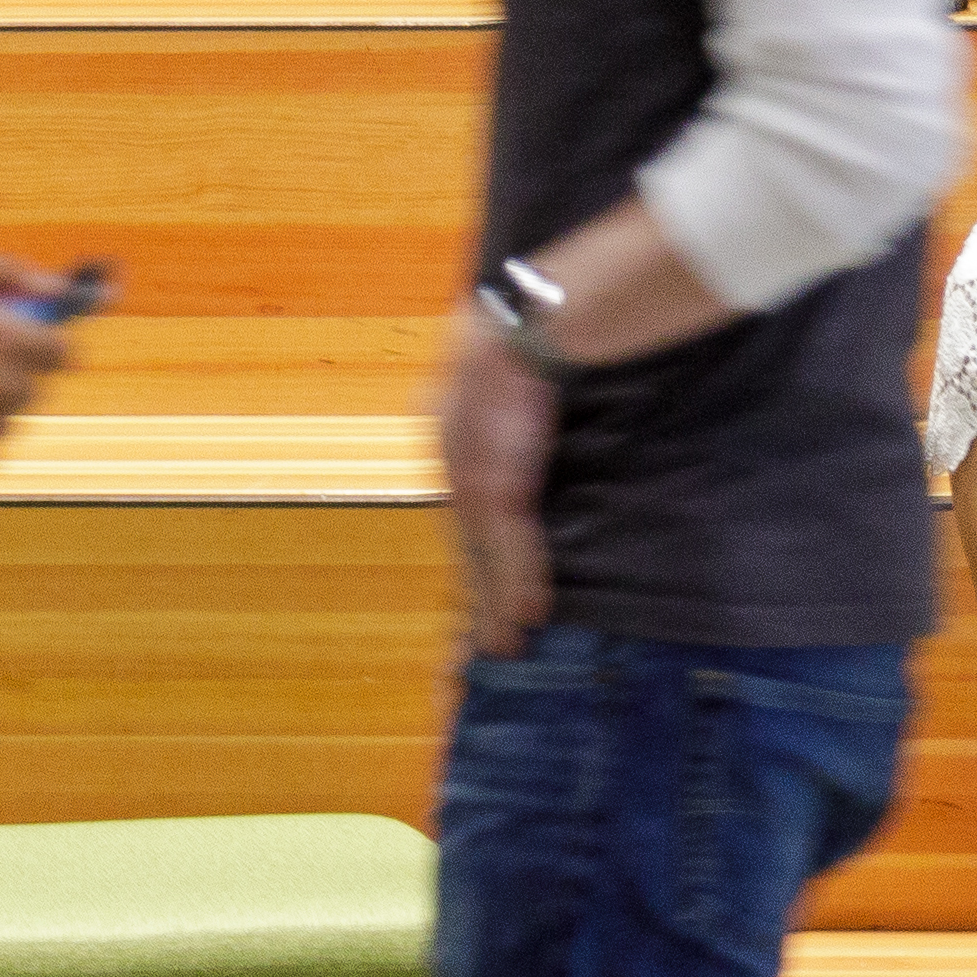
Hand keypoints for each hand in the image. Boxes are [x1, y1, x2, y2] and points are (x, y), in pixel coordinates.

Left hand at [432, 308, 557, 644]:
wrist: (524, 326)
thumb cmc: (515, 333)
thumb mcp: (491, 370)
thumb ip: (495, 399)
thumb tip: (514, 401)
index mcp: (449, 440)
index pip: (459, 513)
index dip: (468, 559)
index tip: (470, 598)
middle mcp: (453, 469)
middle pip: (464, 548)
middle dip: (473, 600)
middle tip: (471, 650)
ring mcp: (476, 484)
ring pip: (485, 560)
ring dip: (496, 607)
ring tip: (503, 649)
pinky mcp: (504, 490)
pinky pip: (514, 550)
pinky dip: (521, 585)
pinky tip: (528, 618)